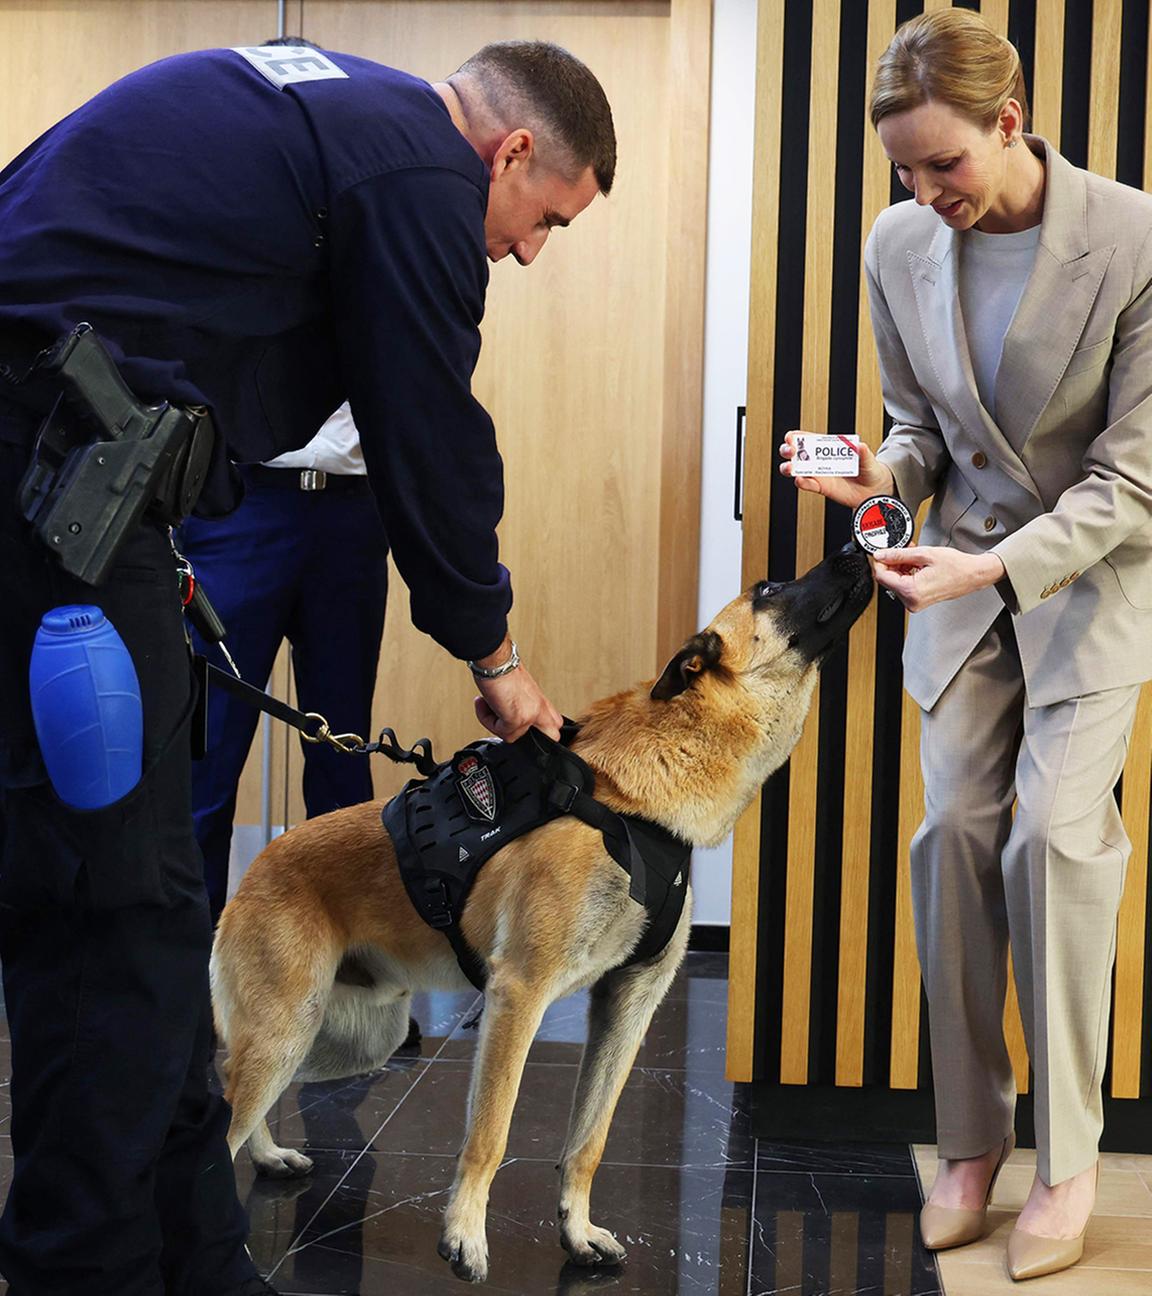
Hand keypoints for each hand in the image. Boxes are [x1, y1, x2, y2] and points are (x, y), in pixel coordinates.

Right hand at [473, 661, 561, 741]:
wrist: (495, 659)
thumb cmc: (501, 667)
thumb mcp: (517, 688)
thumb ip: (520, 704)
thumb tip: (506, 712)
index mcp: (540, 700)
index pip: (555, 722)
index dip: (542, 728)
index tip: (520, 721)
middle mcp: (539, 708)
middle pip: (552, 735)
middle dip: (528, 734)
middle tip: (505, 720)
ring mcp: (530, 715)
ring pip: (514, 736)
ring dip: (495, 723)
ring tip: (487, 704)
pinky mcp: (517, 719)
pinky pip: (501, 732)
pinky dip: (487, 719)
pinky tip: (483, 703)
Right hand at [779, 430, 894, 508]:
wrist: (873, 490)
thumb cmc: (869, 470)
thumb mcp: (869, 459)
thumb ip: (864, 453)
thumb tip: (860, 446)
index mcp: (827, 448)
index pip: (807, 439)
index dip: (796, 437)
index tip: (792, 437)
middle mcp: (819, 461)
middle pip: (796, 453)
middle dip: (788, 450)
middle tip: (790, 451)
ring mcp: (819, 474)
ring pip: (796, 470)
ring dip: (789, 467)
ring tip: (790, 467)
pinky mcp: (821, 488)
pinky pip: (807, 485)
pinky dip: (802, 482)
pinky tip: (800, 479)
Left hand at [873, 546, 1005, 610]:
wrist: (973, 575)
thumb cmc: (956, 566)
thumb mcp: (924, 554)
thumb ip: (898, 554)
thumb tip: (881, 554)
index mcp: (911, 591)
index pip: (882, 576)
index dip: (879, 561)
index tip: (881, 552)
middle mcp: (911, 601)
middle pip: (888, 580)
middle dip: (892, 563)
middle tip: (903, 550)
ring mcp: (915, 603)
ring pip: (896, 582)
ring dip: (900, 567)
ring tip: (913, 556)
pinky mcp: (918, 601)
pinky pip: (904, 587)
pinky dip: (906, 574)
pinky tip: (916, 565)